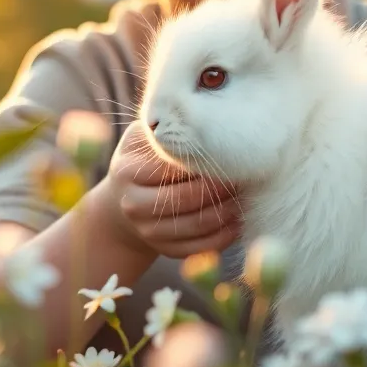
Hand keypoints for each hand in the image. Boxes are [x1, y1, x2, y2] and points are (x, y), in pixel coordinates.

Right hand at [99, 120, 242, 258]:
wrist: (123, 200)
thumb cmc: (142, 159)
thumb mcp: (145, 139)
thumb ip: (168, 128)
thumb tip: (208, 116)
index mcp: (128, 171)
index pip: (172, 167)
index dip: (203, 161)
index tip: (229, 152)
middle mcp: (133, 204)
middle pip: (186, 198)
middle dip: (219, 186)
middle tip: (244, 174)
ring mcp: (148, 231)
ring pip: (196, 225)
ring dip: (226, 211)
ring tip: (243, 194)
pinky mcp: (164, 250)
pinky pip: (200, 247)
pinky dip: (223, 235)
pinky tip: (236, 219)